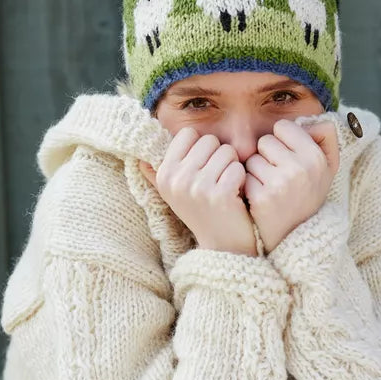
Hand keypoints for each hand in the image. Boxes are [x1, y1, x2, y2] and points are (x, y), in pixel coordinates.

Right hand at [139, 127, 257, 255]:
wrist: (221, 245)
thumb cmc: (200, 212)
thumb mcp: (173, 194)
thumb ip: (157, 175)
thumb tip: (138, 158)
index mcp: (164, 174)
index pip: (188, 134)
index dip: (201, 147)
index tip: (203, 167)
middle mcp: (177, 179)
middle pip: (209, 140)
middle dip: (219, 156)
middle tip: (217, 180)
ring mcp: (198, 188)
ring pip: (227, 151)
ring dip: (232, 167)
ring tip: (225, 187)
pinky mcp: (220, 196)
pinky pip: (237, 168)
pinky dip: (241, 179)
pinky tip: (236, 195)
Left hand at [244, 119, 338, 252]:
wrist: (296, 234)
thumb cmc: (308, 192)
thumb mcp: (326, 166)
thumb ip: (325, 137)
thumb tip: (311, 120)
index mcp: (316, 157)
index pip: (283, 126)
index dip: (282, 140)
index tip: (288, 157)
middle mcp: (300, 169)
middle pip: (265, 141)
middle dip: (268, 155)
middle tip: (279, 175)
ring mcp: (280, 184)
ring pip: (252, 158)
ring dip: (257, 171)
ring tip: (271, 187)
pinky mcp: (261, 198)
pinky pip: (243, 176)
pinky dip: (249, 185)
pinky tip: (261, 198)